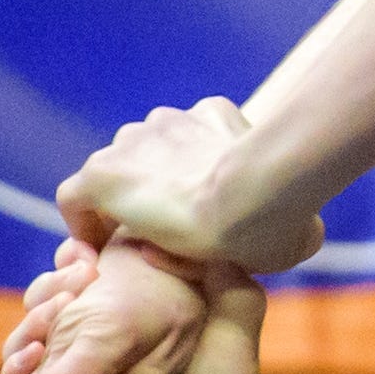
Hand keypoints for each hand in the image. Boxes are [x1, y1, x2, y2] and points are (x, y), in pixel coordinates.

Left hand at [58, 97, 323, 273]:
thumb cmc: (282, 215)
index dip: (189, 184)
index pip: (189, 145)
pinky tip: (95, 256)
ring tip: (135, 251)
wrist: (250, 201)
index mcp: (215, 118)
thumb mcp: (297, 222)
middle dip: (154, 193)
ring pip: (114, 178)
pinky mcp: (102, 173)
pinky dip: (82, 226)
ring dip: (122, 210)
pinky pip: (76, 199)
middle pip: (147, 157)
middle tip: (167, 240)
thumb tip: (298, 230)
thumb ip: (290, 222)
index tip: (195, 224)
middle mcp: (170, 120)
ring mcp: (132, 142)